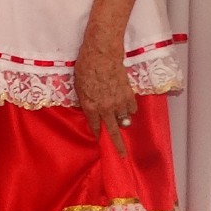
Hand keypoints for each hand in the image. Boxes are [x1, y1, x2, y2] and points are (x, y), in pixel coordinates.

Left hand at [73, 34, 136, 154]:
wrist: (102, 54)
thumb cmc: (85, 67)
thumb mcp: (78, 86)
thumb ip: (85, 101)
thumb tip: (90, 110)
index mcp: (90, 107)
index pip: (95, 127)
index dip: (97, 134)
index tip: (100, 140)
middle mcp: (105, 109)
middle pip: (113, 132)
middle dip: (118, 145)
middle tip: (122, 156)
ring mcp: (119, 103)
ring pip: (124, 120)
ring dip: (122, 121)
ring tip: (121, 118)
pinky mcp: (129, 95)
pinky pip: (132, 109)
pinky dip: (129, 109)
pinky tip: (126, 106)